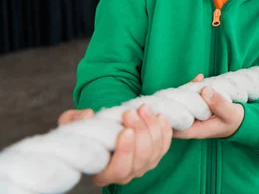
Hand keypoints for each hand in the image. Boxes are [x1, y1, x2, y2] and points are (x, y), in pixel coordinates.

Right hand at [58, 105, 172, 186]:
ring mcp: (142, 166)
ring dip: (151, 127)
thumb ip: (72, 120)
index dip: (126, 151)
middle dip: (140, 132)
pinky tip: (159, 116)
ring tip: (143, 108)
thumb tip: (88, 115)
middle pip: (141, 158)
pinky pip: (164, 145)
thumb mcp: (71, 125)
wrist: (105, 128)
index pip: (119, 169)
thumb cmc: (86, 131)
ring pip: (155, 150)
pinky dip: (164, 130)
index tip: (126, 130)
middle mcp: (125, 174)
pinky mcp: (155, 156)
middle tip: (131, 112)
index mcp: (103, 173)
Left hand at [174, 75, 243, 139]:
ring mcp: (192, 115)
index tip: (170, 102)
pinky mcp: (196, 106)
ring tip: (197, 80)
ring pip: (179, 103)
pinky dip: (192, 86)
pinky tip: (200, 78)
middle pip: (173, 114)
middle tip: (184, 86)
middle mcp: (191, 123)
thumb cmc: (234, 121)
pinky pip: (188, 97)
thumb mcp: (231, 113)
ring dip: (183, 91)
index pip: (174, 128)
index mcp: (196, 130)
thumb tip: (204, 90)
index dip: (167, 117)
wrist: (239, 120)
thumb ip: (219, 104)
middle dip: (173, 100)